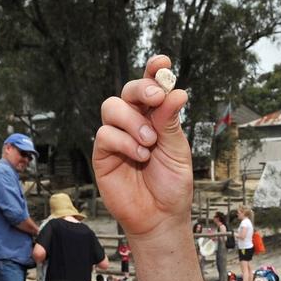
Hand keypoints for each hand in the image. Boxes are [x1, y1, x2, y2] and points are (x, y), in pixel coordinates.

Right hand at [93, 55, 193, 238]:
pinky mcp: (102, 155)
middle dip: (141, 89)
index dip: (153, 72)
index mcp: (155, 118)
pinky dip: (125, 141)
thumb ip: (171, 123)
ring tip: (150, 141)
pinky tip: (140, 155)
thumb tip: (176, 91)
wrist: (161, 217)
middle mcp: (133, 123)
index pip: (151, 88)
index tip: (162, 62)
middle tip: (156, 97)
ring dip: (132, 120)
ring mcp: (116, 138)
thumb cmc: (171, 185)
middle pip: (127, 91)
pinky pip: (105, 134)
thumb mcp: (177, 151)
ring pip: (111, 108)